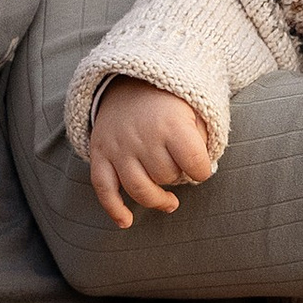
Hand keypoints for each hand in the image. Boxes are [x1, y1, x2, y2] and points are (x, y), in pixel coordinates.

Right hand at [87, 79, 217, 227]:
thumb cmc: (168, 102)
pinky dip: (113, 208)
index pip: (194, 164)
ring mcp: (118, 147)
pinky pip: (103, 188)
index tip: (200, 167)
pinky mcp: (100, 153)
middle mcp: (142, 137)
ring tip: (169, 203)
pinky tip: (125, 222)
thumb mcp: (193, 109)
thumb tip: (200, 173)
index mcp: (171, 124)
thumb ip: (201, 139)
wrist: (127, 80)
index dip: (202, 171)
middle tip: (179, 166)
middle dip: (177, 176)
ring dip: (157, 200)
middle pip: (166, 176)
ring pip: (139, 189)